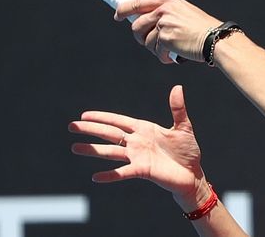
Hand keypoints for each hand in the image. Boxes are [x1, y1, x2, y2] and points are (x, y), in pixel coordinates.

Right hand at [69, 85, 207, 202]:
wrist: (193, 175)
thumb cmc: (187, 151)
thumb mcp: (184, 127)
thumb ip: (177, 109)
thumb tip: (178, 86)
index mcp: (143, 129)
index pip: (118, 121)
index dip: (102, 117)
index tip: (84, 115)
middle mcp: (136, 142)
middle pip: (109, 134)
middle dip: (91, 129)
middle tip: (72, 126)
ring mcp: (137, 157)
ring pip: (111, 152)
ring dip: (93, 150)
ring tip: (75, 147)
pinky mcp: (142, 171)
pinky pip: (123, 172)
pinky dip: (110, 175)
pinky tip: (95, 177)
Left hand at [114, 0, 220, 62]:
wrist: (216, 39)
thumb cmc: (203, 29)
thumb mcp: (183, 13)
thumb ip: (165, 14)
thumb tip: (145, 24)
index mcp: (168, 0)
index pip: (138, 2)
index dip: (124, 9)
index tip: (118, 15)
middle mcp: (164, 9)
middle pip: (137, 25)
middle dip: (140, 37)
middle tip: (153, 44)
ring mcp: (164, 23)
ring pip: (146, 41)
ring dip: (156, 49)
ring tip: (170, 49)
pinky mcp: (165, 38)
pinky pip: (156, 52)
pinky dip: (164, 57)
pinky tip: (174, 56)